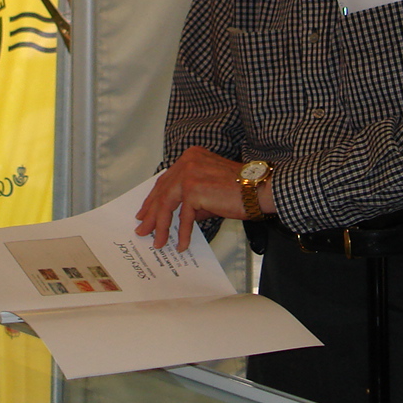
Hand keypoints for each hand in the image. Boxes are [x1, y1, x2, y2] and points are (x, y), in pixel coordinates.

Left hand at [134, 146, 261, 250]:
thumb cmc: (240, 190)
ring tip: (158, 242)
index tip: (145, 213)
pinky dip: (182, 232)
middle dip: (151, 214)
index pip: (165, 180)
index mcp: (190, 157)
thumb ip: (191, 199)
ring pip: (167, 204)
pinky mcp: (194, 189)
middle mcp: (187, 161)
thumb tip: (175, 219)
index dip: (153, 198)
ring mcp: (189, 174)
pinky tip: (181, 245)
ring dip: (161, 226)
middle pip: (162, 191)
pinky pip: (184, 216)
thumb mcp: (209, 190)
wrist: (259, 189)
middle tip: (143, 230)